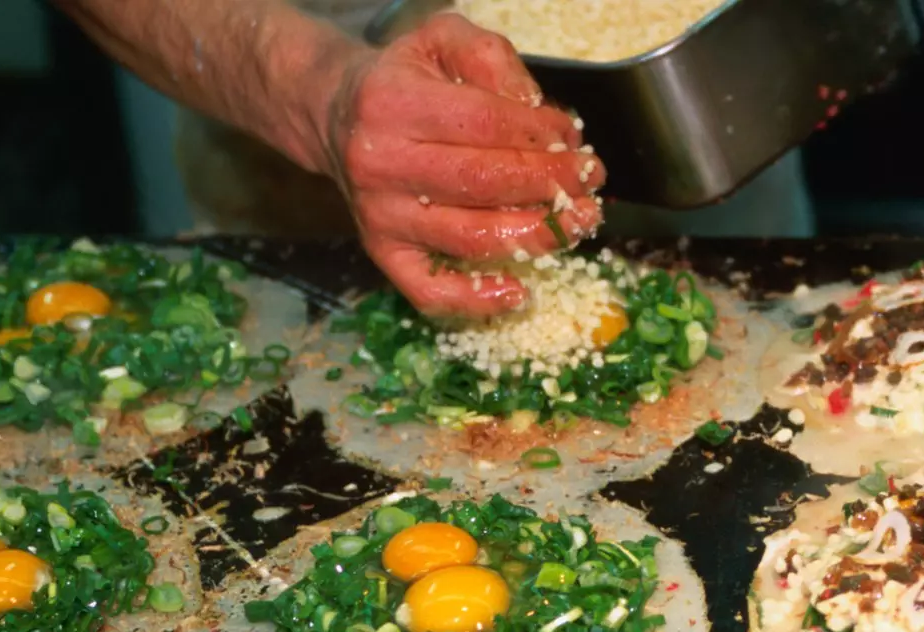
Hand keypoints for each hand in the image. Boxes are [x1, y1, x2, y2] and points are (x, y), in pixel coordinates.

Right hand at [318, 14, 606, 315]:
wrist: (335, 113)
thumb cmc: (402, 79)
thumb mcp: (440, 40)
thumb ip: (490, 57)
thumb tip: (536, 107)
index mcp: (394, 102)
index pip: (486, 123)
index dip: (541, 135)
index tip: (573, 139)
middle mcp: (381, 162)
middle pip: (485, 183)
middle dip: (551, 185)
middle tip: (589, 183)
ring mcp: (380, 214)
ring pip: (471, 237)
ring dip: (536, 236)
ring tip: (578, 224)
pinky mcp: (382, 252)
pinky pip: (430, 290)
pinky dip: (478, 298)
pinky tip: (519, 290)